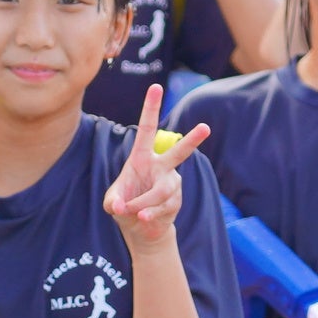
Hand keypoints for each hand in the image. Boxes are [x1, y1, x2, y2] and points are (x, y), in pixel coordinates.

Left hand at [101, 88, 203, 249]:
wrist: (141, 229)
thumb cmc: (124, 207)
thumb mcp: (112, 203)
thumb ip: (113, 202)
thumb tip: (122, 205)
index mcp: (142, 157)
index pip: (147, 129)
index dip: (151, 108)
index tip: (156, 87)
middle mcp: (161, 167)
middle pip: (179, 153)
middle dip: (192, 141)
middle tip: (205, 128)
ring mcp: (171, 184)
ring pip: (162, 190)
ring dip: (143, 203)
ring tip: (135, 212)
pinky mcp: (176, 201)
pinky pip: (163, 206)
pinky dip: (149, 214)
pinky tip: (143, 218)